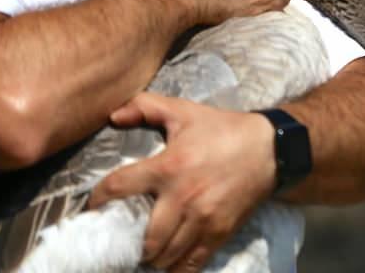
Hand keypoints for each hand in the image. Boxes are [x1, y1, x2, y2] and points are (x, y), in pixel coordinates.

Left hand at [87, 93, 275, 272]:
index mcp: (169, 166)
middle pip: (145, 238)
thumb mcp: (184, 111)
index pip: (119, 187)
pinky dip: (176, 268)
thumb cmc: (224, 129)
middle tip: (125, 238)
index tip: (94, 206)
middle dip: (131, 242)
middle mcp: (183, 198)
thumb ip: (145, 107)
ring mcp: (203, 219)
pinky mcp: (220, 232)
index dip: (99, 199)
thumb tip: (112, 116)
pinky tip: (169, 262)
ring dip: (152, 257)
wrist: (271, 148)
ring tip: (147, 251)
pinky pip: (191, 263)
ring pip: (166, 255)